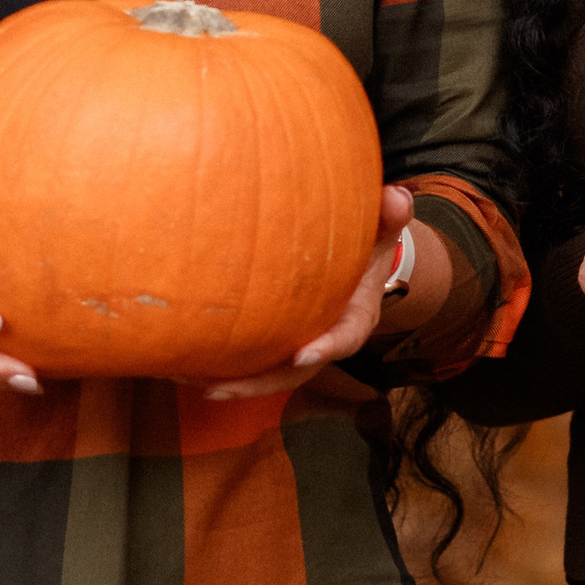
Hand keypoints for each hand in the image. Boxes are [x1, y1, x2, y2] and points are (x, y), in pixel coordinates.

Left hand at [204, 183, 417, 400]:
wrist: (364, 263)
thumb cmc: (370, 244)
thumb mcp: (384, 229)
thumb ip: (390, 215)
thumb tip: (395, 197)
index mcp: (356, 316)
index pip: (345, 337)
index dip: (325, 349)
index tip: (300, 356)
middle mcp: (328, 339)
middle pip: (295, 373)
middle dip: (259, 383)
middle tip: (219, 388)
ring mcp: (303, 344)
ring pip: (271, 374)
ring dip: (233, 383)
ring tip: (192, 382)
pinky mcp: (281, 341)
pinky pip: (256, 361)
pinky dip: (226, 367)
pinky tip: (188, 365)